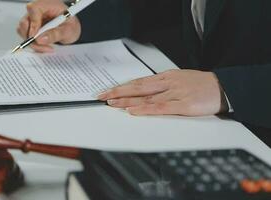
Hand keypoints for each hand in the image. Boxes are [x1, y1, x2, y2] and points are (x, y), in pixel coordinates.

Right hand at [17, 0, 81, 52]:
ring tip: (47, 47)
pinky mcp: (31, 26)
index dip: (33, 23)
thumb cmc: (71, 25)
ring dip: (33, 42)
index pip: (34, 9)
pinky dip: (34, 43)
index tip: (36, 37)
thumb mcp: (68, 30)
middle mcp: (38, 10)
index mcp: (48, 4)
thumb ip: (56, 34)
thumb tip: (41, 39)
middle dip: (32, 37)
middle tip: (44, 46)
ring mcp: (33, 18)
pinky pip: (26, 36)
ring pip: (23, 31)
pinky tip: (44, 46)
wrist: (71, 29)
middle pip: (25, 22)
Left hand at [98, 69, 226, 115]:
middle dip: (118, 91)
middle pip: (138, 87)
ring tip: (111, 103)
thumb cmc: (202, 85)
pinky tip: (133, 111)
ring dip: (127, 100)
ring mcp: (175, 93)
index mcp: (166, 77)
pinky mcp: (184, 104)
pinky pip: (161, 107)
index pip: (139, 82)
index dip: (122, 86)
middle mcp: (167, 83)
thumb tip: (144, 93)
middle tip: (101, 96)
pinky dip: (145, 109)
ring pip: (146, 97)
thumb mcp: (179, 81)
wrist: (225, 86)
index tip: (108, 90)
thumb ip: (162, 87)